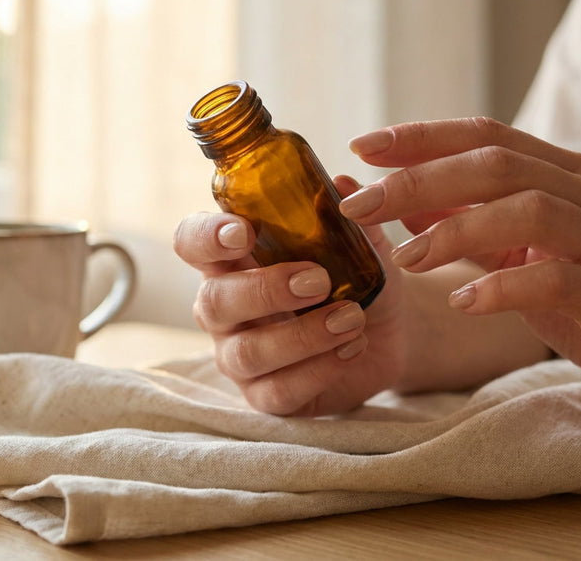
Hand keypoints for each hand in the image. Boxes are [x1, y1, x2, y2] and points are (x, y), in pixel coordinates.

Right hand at [172, 177, 408, 415]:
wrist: (388, 332)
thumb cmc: (356, 278)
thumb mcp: (359, 245)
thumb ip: (349, 218)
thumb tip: (343, 184)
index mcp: (232, 260)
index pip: (192, 242)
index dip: (206, 237)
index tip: (242, 232)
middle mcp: (224, 309)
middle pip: (212, 301)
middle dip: (265, 290)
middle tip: (318, 280)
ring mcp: (240, 357)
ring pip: (247, 353)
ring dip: (303, 335)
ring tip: (351, 317)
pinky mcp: (266, 397)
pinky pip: (278, 392)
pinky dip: (319, 369)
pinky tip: (352, 347)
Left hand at [340, 117, 580, 431]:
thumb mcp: (518, 258)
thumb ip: (466, 224)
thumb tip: (396, 201)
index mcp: (569, 177)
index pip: (488, 135)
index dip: (422, 137)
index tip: (362, 146)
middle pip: (500, 164)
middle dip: (420, 180)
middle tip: (360, 205)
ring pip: (531, 210)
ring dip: (456, 230)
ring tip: (408, 259)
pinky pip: (559, 280)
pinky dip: (503, 287)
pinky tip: (464, 302)